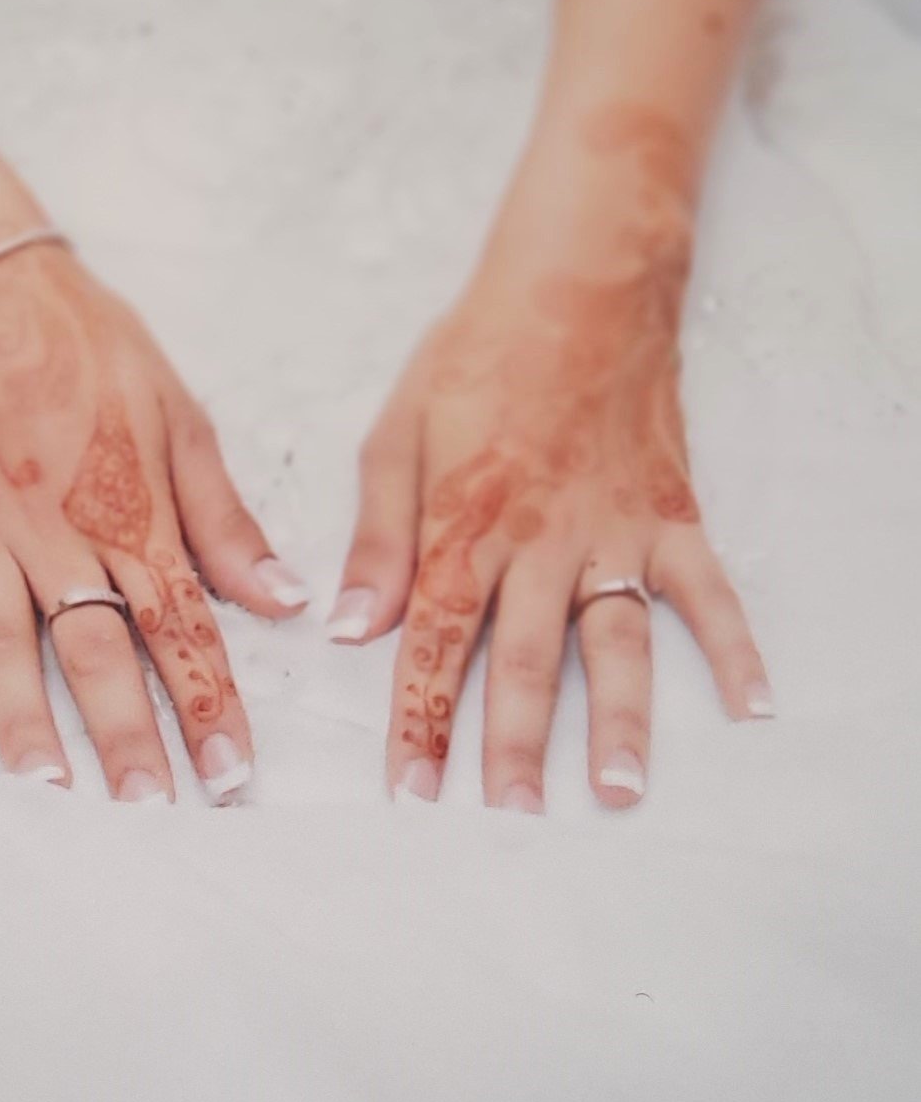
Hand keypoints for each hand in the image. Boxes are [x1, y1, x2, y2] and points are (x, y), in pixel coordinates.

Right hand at [0, 115, 305, 802]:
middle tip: (157, 809)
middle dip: (133, 738)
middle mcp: (55, 536)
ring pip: (7, 646)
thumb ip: (222, 516)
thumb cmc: (86, 344)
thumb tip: (283, 596)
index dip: (211, 704)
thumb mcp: (178, 414)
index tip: (235, 773)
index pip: (181, 626)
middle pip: (100, 653)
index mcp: (128, 511)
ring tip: (50, 791)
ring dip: (26, 723)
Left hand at [329, 116, 771, 809]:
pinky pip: (707, 591)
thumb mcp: (398, 430)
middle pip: (523, 659)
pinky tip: (751, 703)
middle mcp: (541, 541)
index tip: (411, 790)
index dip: (419, 718)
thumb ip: (378, 534)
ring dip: (618, 721)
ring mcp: (613, 531)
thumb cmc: (478, 354)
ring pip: (615, 642)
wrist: (579, 284)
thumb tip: (349, 624)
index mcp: (465, 523)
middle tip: (508, 816)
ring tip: (616, 792)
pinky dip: (734, 645)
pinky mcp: (669, 514)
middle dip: (511, 745)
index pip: (433, 639)